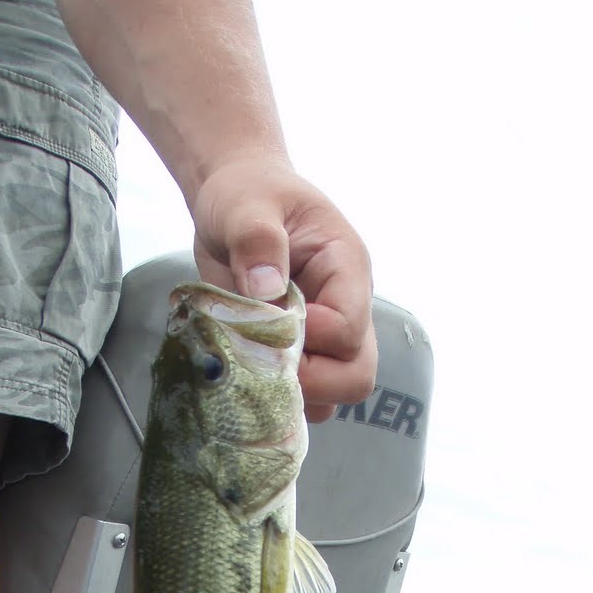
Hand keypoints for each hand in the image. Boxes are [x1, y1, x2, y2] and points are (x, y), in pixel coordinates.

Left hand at [191, 157, 377, 423]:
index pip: (348, 330)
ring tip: (247, 365)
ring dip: (290, 395)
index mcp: (346, 270)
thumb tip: (266, 291)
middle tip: (259, 362)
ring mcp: (324, 340)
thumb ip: (256, 240)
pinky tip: (241, 373)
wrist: (235, 202)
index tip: (266, 322)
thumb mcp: (245, 205)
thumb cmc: (247, 194)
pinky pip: (301, 398)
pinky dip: (273, 398)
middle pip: (356, 377)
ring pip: (331, 397)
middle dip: (309, 382)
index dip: (309, 340)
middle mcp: (346, 310)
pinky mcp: (299, 356)